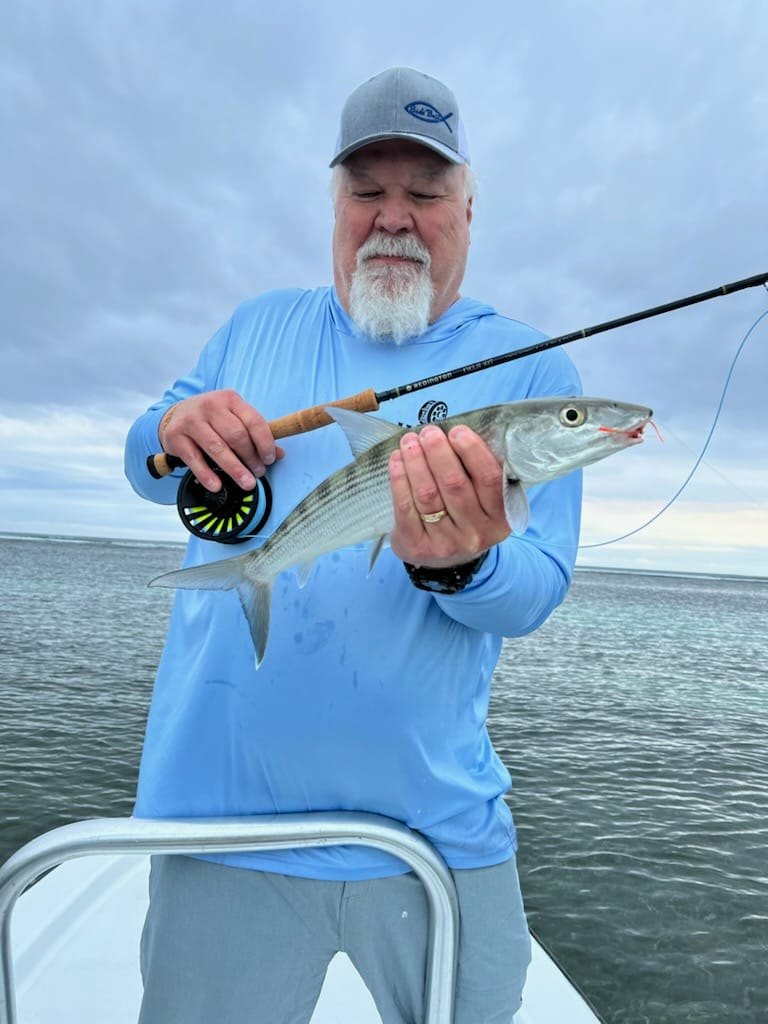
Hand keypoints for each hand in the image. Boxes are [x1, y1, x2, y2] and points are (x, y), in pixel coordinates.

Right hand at [158, 390, 284, 491]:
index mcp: (230, 399)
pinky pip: (195, 459)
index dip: (265, 442)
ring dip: (235, 469)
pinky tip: (217, 485)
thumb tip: (279, 454)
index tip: (270, 459)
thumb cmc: (211, 419)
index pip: (253, 421)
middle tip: (258, 472)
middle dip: (251, 458)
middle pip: (236, 436)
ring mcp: (191, 421)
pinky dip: (207, 475)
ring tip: (247, 483)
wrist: (175, 415)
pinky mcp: (176, 436)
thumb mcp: (233, 418)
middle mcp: (210, 406)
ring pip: (218, 448)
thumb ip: (255, 434)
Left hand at [388, 424, 509, 567]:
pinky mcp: (418, 547)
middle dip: (438, 452)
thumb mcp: (486, 501)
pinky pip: (406, 508)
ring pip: (428, 494)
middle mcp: (475, 533)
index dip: (472, 451)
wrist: (448, 563)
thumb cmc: (466, 517)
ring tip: (409, 441)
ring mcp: (446, 543)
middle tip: (428, 432)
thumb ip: (479, 473)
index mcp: (500, 517)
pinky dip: (399, 480)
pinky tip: (396, 461)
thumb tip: (457, 433)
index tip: (457, 431)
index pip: (489, 479)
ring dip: (416, 462)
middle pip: (454, 484)